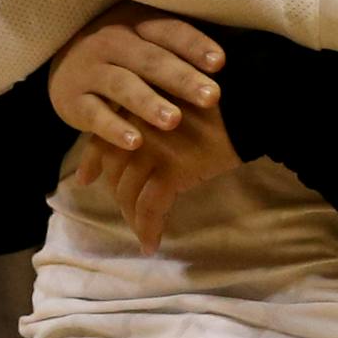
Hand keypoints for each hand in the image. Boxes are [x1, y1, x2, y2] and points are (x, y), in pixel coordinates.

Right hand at [51, 3, 224, 150]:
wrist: (65, 62)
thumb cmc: (125, 52)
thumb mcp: (149, 40)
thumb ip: (182, 45)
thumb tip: (240, 50)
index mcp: (139, 23)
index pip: (171, 31)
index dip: (196, 46)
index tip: (221, 63)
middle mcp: (113, 42)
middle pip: (151, 60)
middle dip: (182, 79)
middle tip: (211, 97)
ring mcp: (91, 70)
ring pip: (123, 86)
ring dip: (149, 103)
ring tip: (174, 120)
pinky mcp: (73, 100)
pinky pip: (95, 115)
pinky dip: (114, 129)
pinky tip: (135, 142)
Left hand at [73, 99, 241, 252]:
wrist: (252, 101)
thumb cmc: (224, 95)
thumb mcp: (180, 93)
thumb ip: (159, 109)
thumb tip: (151, 134)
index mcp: (137, 105)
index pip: (103, 138)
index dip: (92, 162)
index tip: (85, 179)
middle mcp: (136, 127)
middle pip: (115, 170)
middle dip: (119, 194)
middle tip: (128, 210)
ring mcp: (151, 149)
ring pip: (128, 193)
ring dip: (132, 217)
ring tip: (142, 231)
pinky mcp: (171, 170)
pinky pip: (150, 208)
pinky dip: (148, 229)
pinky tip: (152, 243)